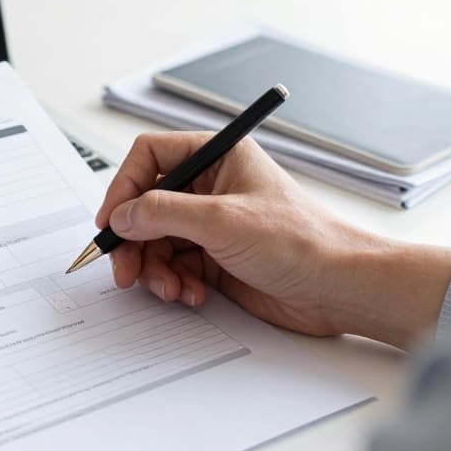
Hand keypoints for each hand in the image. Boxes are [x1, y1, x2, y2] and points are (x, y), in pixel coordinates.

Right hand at [96, 132, 450, 348]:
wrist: (339, 289)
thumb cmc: (301, 242)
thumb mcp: (222, 220)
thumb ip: (162, 213)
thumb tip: (122, 216)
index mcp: (218, 156)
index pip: (150, 157)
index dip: (124, 187)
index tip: (111, 221)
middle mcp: (211, 186)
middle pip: (145, 204)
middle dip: (133, 239)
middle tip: (124, 268)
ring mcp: (211, 224)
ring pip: (155, 240)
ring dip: (153, 268)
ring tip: (169, 288)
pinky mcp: (214, 258)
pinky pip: (173, 266)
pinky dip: (173, 282)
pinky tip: (191, 294)